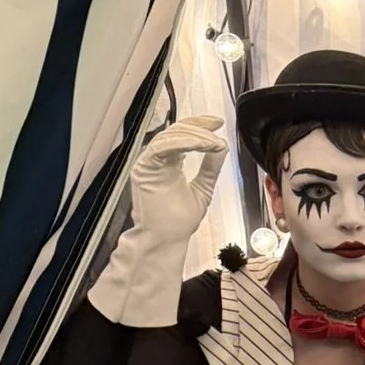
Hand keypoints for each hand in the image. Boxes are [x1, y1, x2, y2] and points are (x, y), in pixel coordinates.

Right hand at [128, 116, 228, 243]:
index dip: (199, 125)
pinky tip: (200, 145)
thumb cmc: (178, 222)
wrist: (166, 240)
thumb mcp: (203, 188)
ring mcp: (148, 163)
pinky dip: (183, 143)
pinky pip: (161, 148)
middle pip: (176, 131)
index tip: (218, 124)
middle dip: (199, 127)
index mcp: (168, 162)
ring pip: (169, 137)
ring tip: (213, 142)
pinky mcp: (144, 169)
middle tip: (217, 131)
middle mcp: (156, 160)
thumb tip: (221, 147)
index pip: (182, 135)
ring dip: (194, 136)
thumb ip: (210, 167)